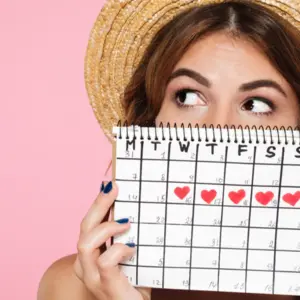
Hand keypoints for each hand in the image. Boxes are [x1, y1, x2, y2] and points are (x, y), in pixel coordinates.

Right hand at [73, 181, 150, 299]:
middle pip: (84, 227)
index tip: (108, 182)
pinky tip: (131, 249)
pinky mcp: (105, 287)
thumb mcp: (129, 254)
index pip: (88, 223)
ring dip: (106, 227)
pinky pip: (105, 263)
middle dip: (98, 204)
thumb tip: (137, 209)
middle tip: (113, 187)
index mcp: (89, 255)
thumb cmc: (133, 282)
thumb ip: (128, 236)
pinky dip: (118, 251)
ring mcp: (92, 277)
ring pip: (85, 243)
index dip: (97, 202)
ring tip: (126, 222)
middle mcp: (84, 265)